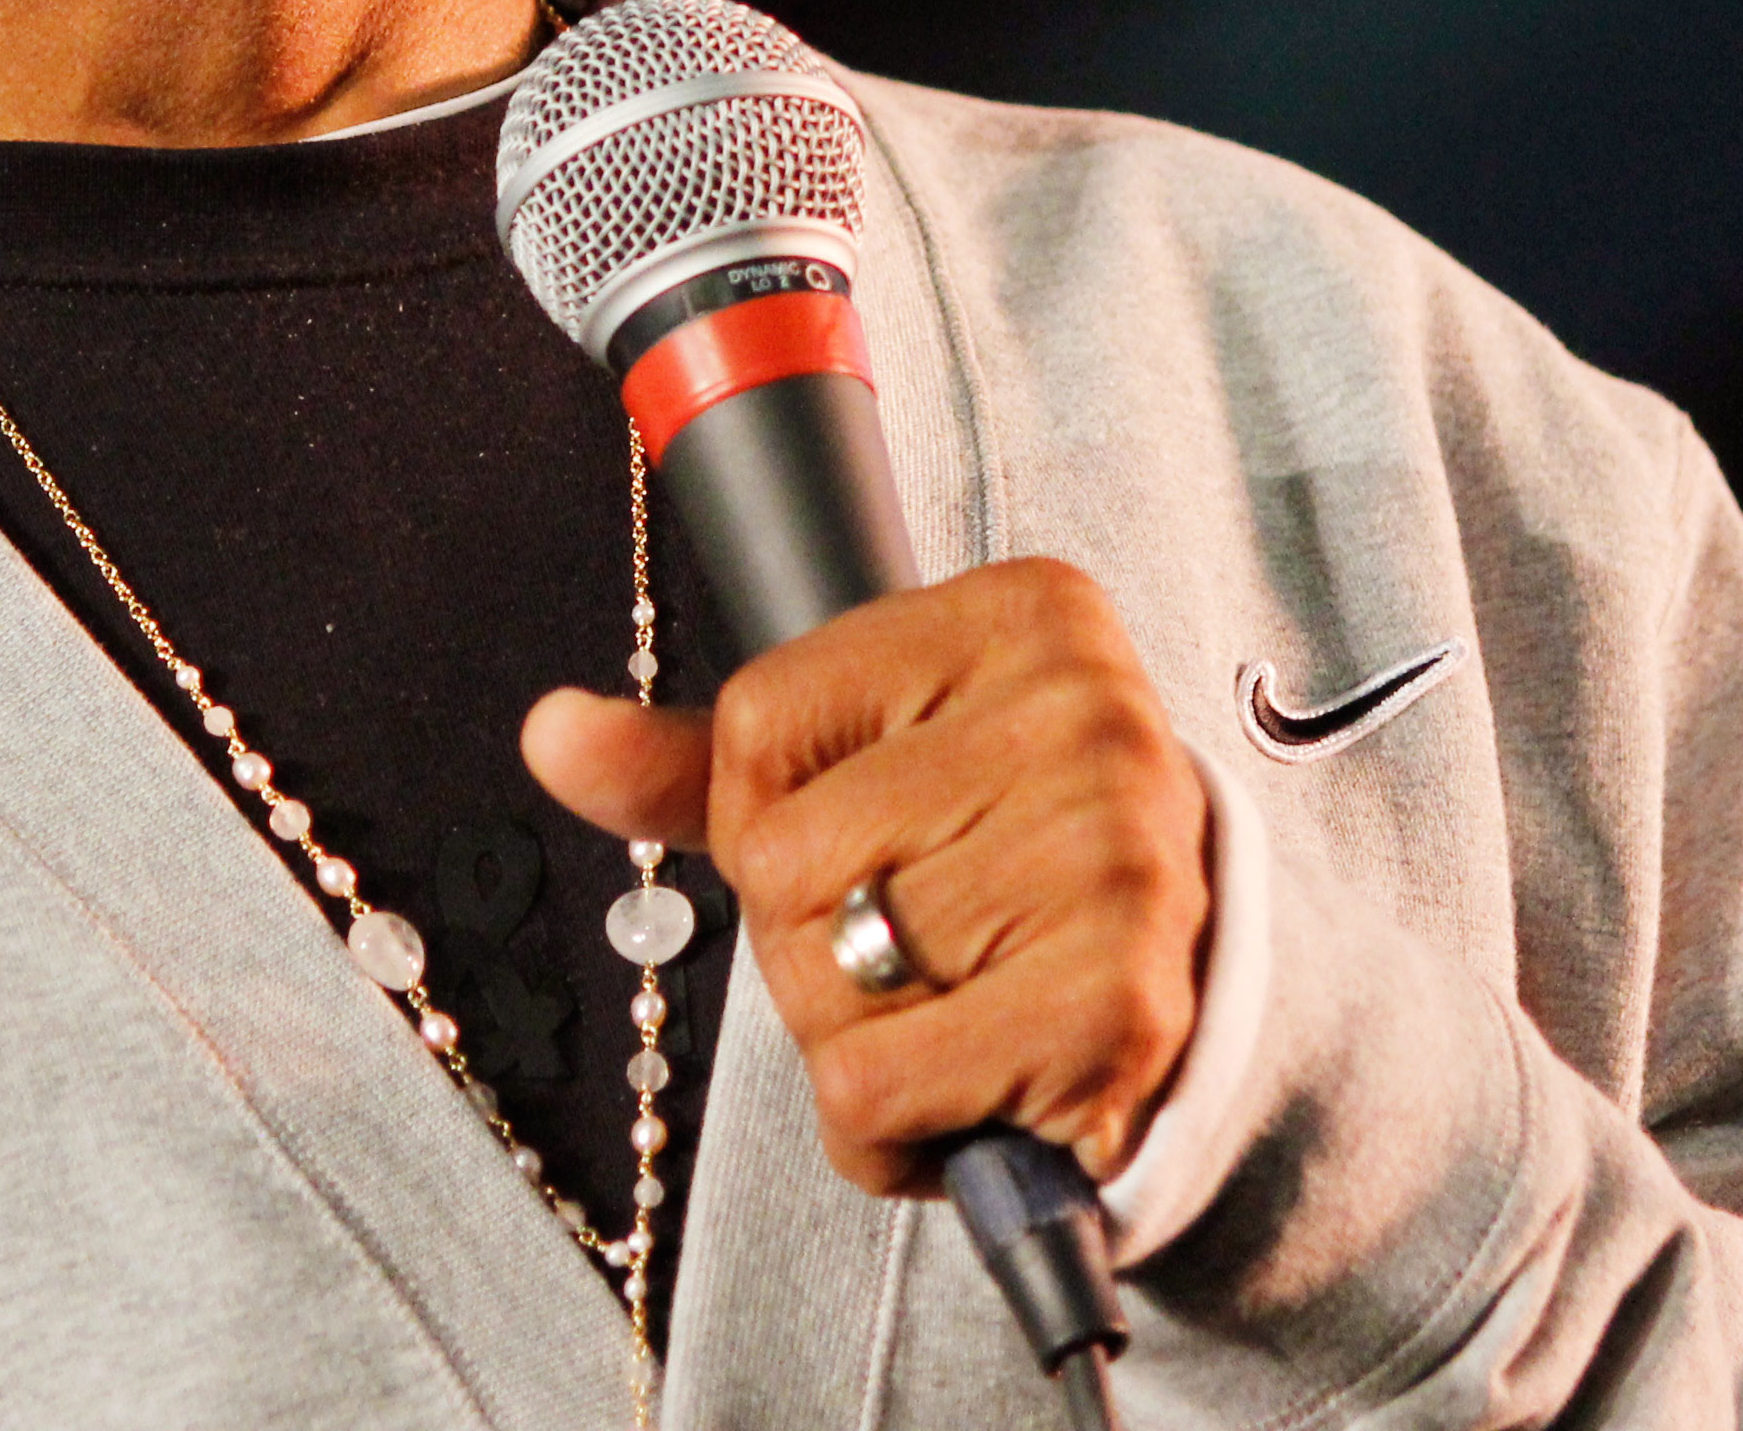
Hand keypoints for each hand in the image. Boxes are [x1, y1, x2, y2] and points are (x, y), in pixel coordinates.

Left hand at [523, 555, 1208, 1196]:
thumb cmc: (1001, 862)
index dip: (775, 814)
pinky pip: (870, 1086)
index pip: (763, 720)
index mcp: (1024, 613)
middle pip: (783, 858)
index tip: (880, 835)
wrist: (1190, 997)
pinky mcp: (1113, 1005)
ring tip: (959, 1007)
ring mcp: (1110, 856)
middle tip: (931, 942)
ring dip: (856, 1036)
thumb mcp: (865, 768)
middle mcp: (1085, 712)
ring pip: (821, 980)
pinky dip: (885, 1128)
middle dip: (814, 941)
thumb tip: (553, 732)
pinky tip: (966, 1086)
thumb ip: (702, 757)